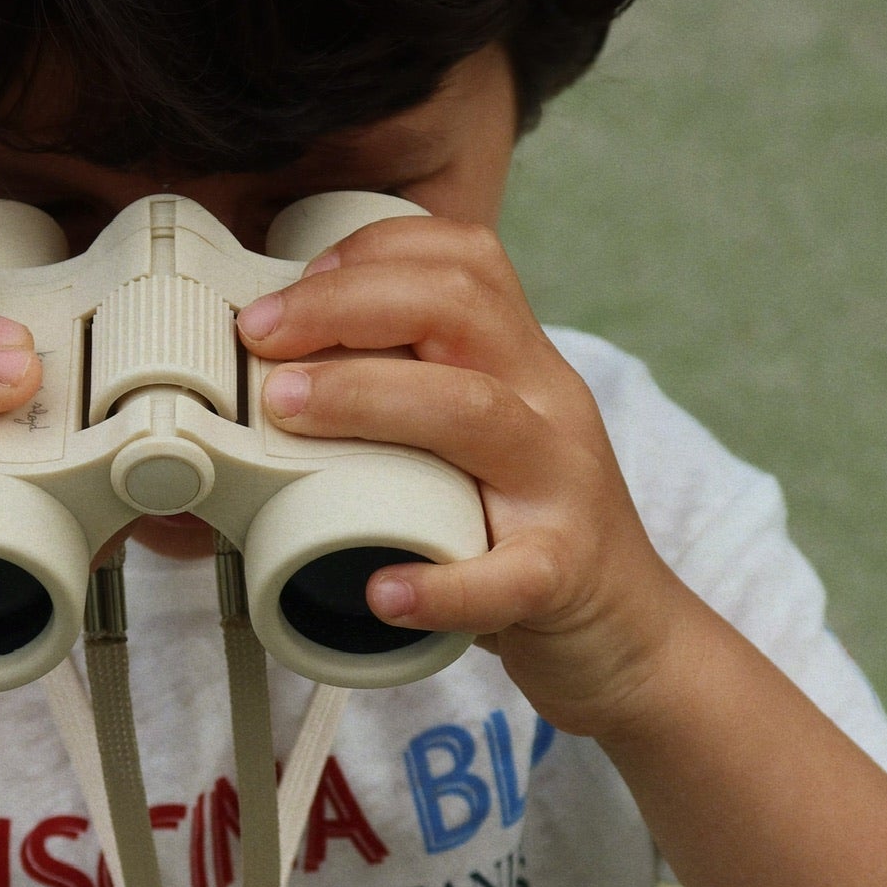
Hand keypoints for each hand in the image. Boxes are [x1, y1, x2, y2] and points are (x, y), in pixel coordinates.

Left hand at [237, 216, 697, 738]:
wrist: (628, 632)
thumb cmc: (526, 532)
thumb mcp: (479, 441)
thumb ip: (410, 398)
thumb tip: (277, 381)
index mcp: (523, 364)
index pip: (463, 261)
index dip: (368, 253)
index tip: (288, 291)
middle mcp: (547, 405)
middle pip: (459, 309)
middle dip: (345, 305)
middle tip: (259, 336)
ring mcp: (561, 488)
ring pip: (477, 413)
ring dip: (369, 399)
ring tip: (289, 410)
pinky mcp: (563, 576)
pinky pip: (510, 575)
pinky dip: (443, 585)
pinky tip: (384, 593)